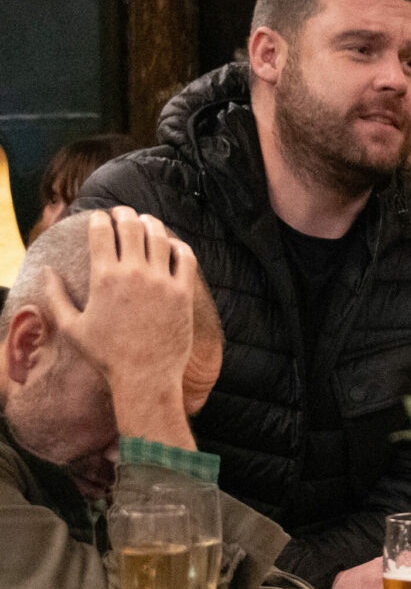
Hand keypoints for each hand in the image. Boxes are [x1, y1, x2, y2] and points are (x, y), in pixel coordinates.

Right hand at [44, 207, 196, 446]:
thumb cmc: (105, 355)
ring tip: (146, 222)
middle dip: (124, 213)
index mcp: (104, 278)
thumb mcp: (72, 327)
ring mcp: (162, 282)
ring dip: (151, 224)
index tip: (100, 217)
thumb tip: (47, 271)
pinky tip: (172, 245)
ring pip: (160, 237)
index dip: (100, 219)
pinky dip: (178, 245)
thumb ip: (56, 296)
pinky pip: (185, 257)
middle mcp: (134, 274)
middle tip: (122, 212)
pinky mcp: (184, 293)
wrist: (144, 376)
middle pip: (131, 226)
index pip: (102, 232)